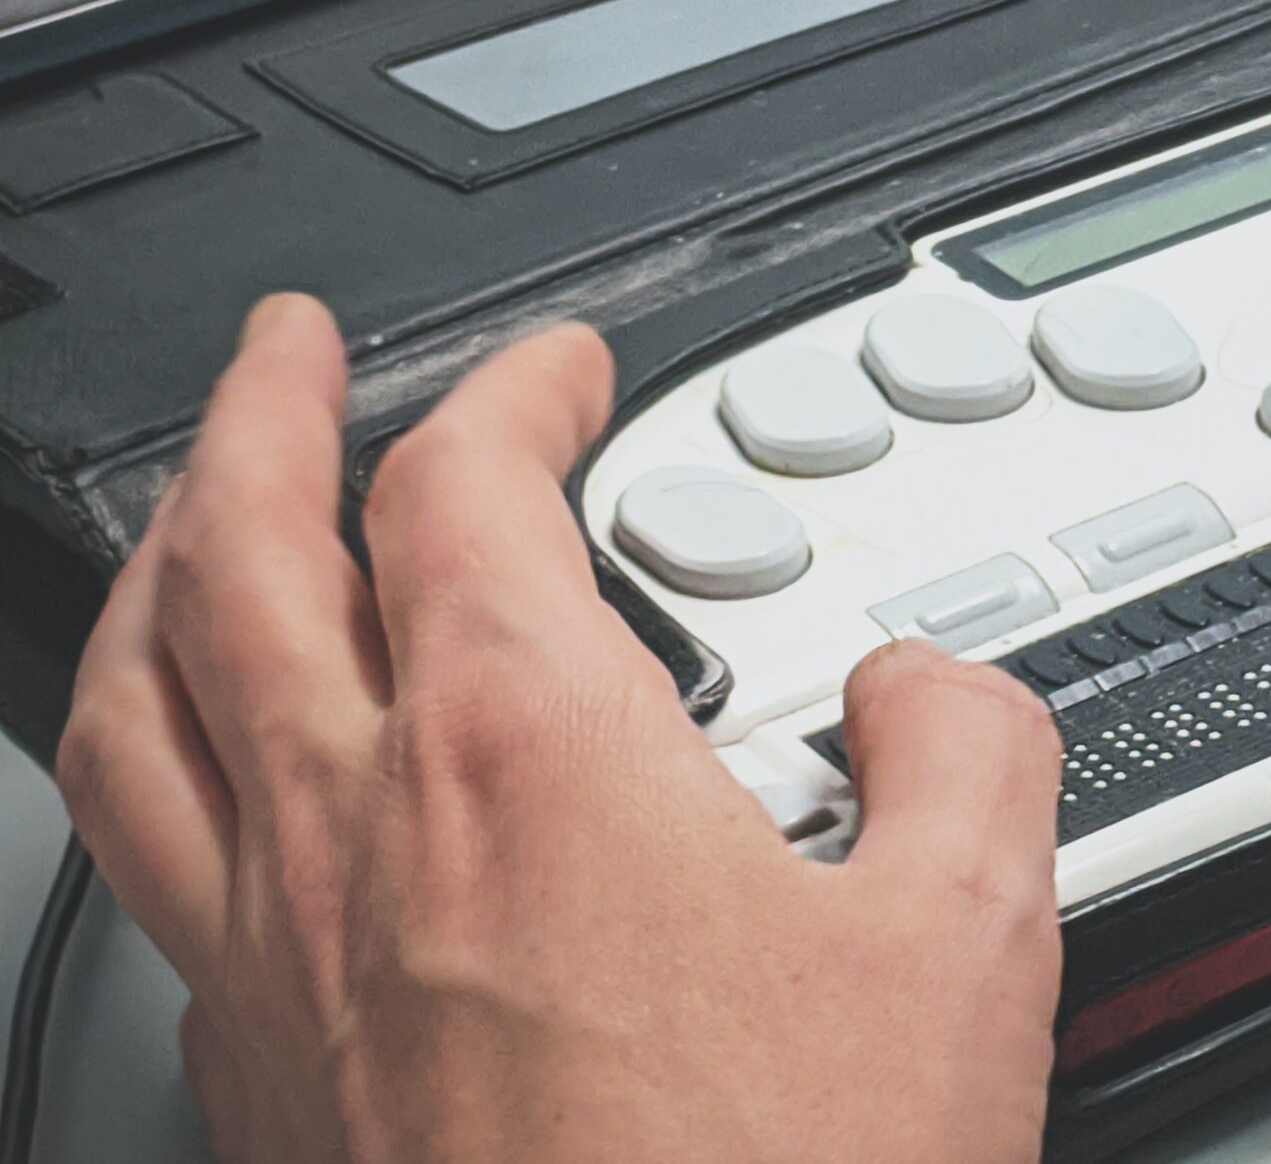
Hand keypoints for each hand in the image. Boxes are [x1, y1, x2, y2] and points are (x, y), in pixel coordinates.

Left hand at [57, 296, 1063, 1163]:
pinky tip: (219, 782)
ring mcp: (274, 966)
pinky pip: (154, 862)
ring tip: (201, 513)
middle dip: (266, 412)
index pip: (466, 488)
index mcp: (528, 761)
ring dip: (165, 564)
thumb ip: (969, 748)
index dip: (517, 391)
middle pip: (243, 550)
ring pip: (140, 701)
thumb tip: (930, 686)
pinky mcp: (253, 1084)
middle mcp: (361, 839)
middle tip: (293, 345)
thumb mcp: (971, 941)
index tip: (564, 373)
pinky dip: (166, 758)